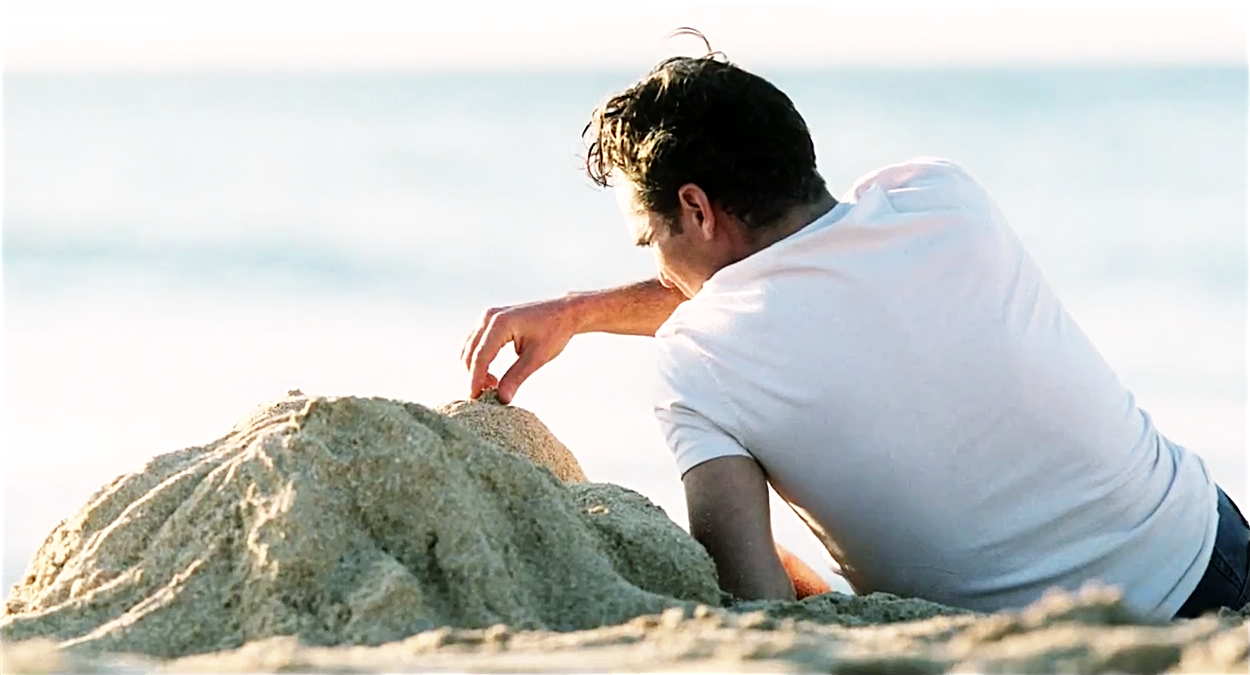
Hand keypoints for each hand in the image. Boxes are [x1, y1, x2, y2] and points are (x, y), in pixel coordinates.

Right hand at [460, 296, 580, 403]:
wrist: (564, 312)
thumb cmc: (554, 331)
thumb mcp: (536, 358)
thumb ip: (516, 378)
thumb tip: (502, 399)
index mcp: (500, 323)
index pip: (480, 356)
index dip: (475, 379)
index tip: (475, 398)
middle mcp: (489, 317)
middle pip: (470, 353)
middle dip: (474, 376)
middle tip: (487, 396)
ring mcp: (488, 317)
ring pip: (470, 349)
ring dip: (475, 370)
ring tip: (494, 386)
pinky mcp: (490, 321)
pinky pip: (476, 344)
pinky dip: (479, 361)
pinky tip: (493, 376)